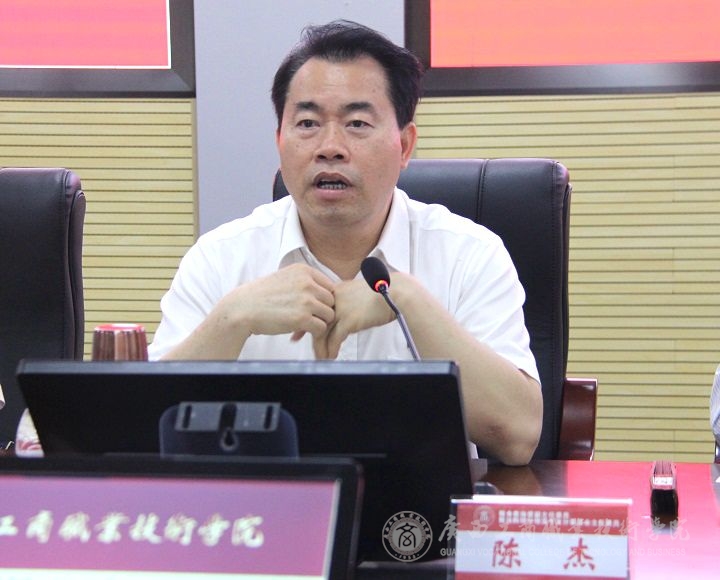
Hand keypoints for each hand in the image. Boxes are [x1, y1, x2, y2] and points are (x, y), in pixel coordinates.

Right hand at [221, 263, 335, 339]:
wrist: (242, 308)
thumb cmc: (262, 296)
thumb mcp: (285, 278)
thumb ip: (305, 282)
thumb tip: (328, 294)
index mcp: (304, 270)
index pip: (329, 287)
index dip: (323, 300)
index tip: (311, 308)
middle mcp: (307, 283)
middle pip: (331, 301)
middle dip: (322, 312)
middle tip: (308, 320)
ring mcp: (306, 300)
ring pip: (329, 315)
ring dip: (318, 323)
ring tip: (303, 327)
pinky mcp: (303, 318)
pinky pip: (321, 328)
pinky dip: (313, 333)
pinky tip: (298, 332)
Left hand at [313, 278, 394, 358]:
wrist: (398, 292)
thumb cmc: (386, 293)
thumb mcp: (361, 293)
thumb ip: (350, 302)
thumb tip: (348, 314)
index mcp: (338, 289)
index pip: (317, 306)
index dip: (310, 317)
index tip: (307, 326)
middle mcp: (336, 298)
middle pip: (316, 318)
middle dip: (309, 332)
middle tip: (302, 341)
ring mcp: (341, 309)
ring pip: (322, 331)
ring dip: (320, 347)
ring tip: (320, 356)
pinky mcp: (349, 320)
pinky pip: (334, 339)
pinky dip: (331, 350)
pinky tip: (331, 356)